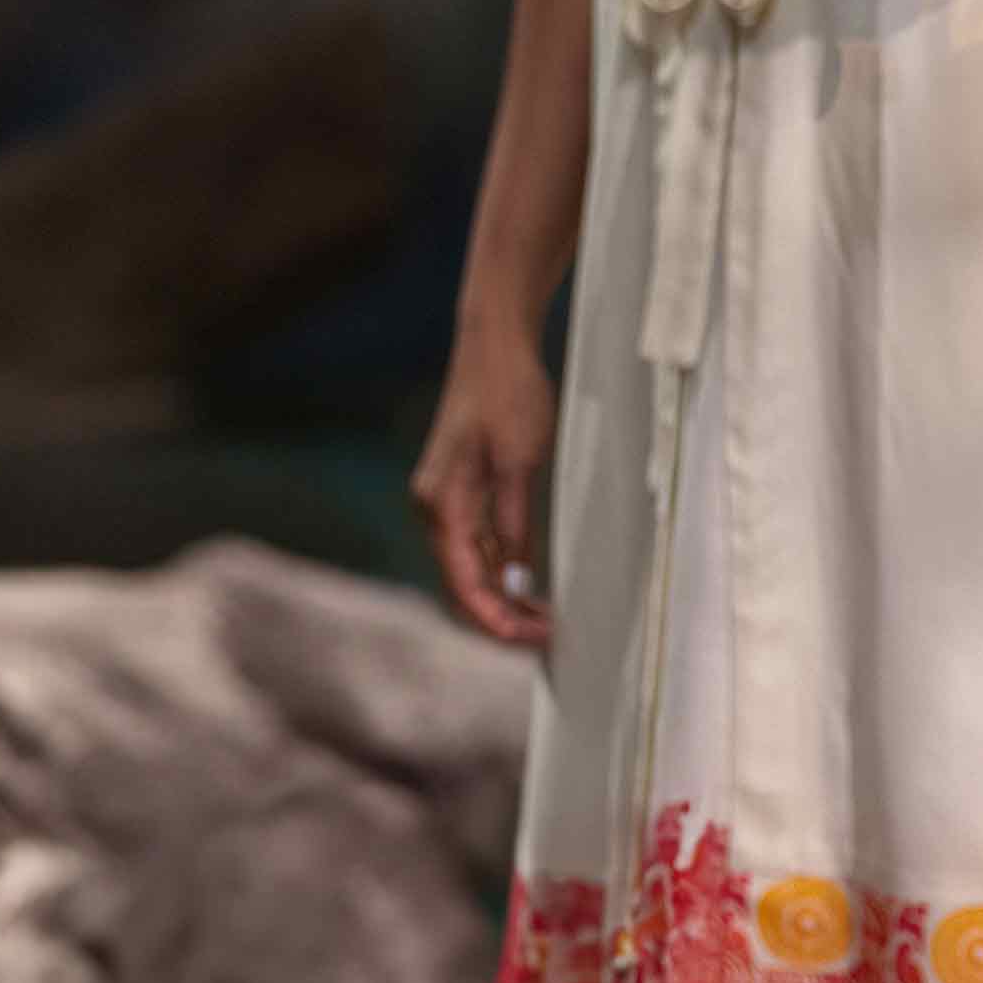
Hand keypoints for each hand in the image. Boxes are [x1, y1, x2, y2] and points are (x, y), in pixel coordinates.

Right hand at [412, 298, 560, 650]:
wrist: (494, 344)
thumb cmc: (507, 393)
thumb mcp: (519, 460)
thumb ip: (513, 521)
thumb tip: (515, 578)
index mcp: (441, 503)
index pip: (464, 582)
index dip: (497, 619)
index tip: (535, 638)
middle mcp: (433, 508)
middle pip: (461, 582)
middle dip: (502, 616)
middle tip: (549, 636)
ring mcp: (444, 502)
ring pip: (468, 568)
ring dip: (503, 597)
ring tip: (545, 619)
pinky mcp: (461, 493)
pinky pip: (476, 546)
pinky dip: (501, 571)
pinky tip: (528, 585)